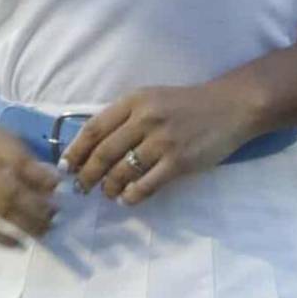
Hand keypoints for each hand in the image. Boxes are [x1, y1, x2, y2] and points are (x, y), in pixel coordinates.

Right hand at [0, 114, 58, 244]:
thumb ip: (21, 155)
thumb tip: (51, 182)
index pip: (19, 162)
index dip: (42, 178)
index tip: (60, 187)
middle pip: (10, 191)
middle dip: (38, 207)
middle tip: (56, 215)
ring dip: (26, 224)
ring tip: (45, 230)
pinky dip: (2, 237)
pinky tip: (20, 243)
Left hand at [62, 84, 251, 205]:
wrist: (231, 107)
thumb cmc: (187, 104)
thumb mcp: (152, 99)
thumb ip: (125, 117)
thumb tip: (93, 144)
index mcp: (134, 101)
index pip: (94, 128)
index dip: (75, 150)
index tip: (65, 166)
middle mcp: (145, 119)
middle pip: (103, 153)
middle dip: (87, 175)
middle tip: (81, 188)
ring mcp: (162, 141)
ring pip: (122, 171)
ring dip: (108, 187)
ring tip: (106, 193)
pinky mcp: (179, 161)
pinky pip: (146, 184)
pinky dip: (132, 195)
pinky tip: (127, 198)